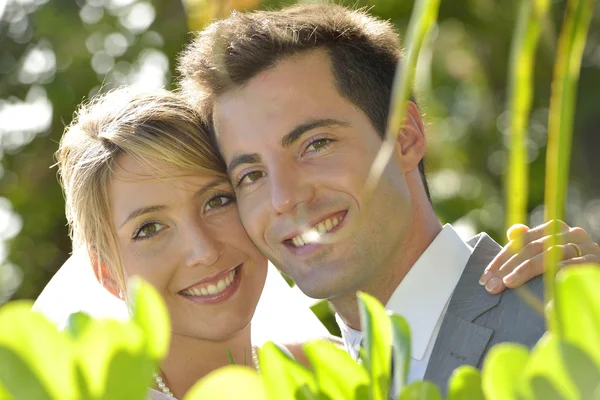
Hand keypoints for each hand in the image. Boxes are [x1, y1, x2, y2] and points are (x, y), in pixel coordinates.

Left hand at [479, 220, 599, 293]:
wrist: (598, 283)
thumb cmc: (572, 269)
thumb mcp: (549, 255)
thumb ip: (531, 243)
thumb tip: (512, 231)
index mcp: (557, 229)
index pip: (522, 240)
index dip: (501, 257)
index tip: (485, 276)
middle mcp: (573, 234)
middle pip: (533, 247)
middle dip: (508, 266)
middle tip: (491, 286)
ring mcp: (587, 248)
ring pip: (549, 254)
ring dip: (525, 270)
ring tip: (508, 283)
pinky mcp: (596, 262)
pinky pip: (570, 267)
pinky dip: (552, 276)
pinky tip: (538, 288)